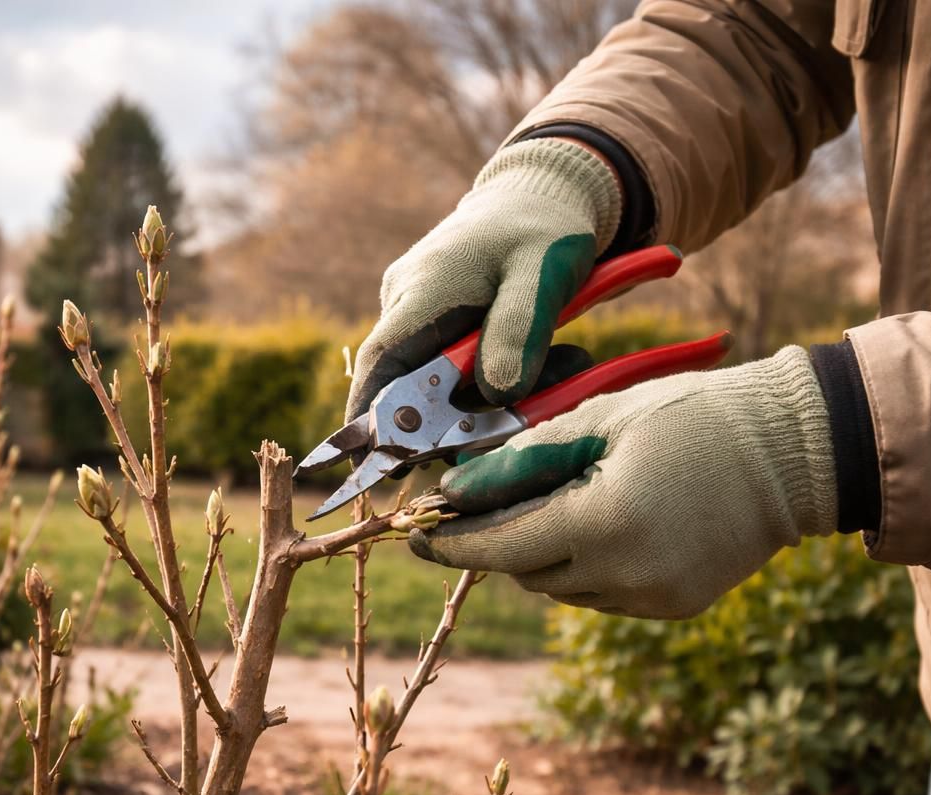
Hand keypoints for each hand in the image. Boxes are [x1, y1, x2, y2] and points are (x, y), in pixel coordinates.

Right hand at [346, 138, 622, 419]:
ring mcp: (421, 315)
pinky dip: (500, 381)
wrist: (547, 193)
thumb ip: (519, 333)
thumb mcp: (543, 274)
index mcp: (421, 292)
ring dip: (495, 396)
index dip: (368, 420)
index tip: (367, 464)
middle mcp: (408, 306)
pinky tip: (550, 361)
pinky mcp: (441, 324)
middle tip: (524, 416)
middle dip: (464, 415)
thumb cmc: (544, 227)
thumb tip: (497, 395)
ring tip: (563, 366)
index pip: (380, 367)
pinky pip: (460, 372)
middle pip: (413, 389)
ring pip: (443, 386)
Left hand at [408, 347, 838, 618]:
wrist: (794, 451)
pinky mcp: (674, 607)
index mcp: (603, 523)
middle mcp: (626, 575)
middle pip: (527, 570)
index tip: (414, 534)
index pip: (500, 547)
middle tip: (486, 500)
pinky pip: (603, 593)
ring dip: (545, 551)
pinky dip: (588, 564)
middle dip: (501, 539)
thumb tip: (455, 491)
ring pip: (563, 586)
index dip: (451, 542)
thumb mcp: (599, 422)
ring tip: (565, 497)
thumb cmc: (692, 416)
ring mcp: (653, 598)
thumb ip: (523, 459)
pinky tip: (608, 519)